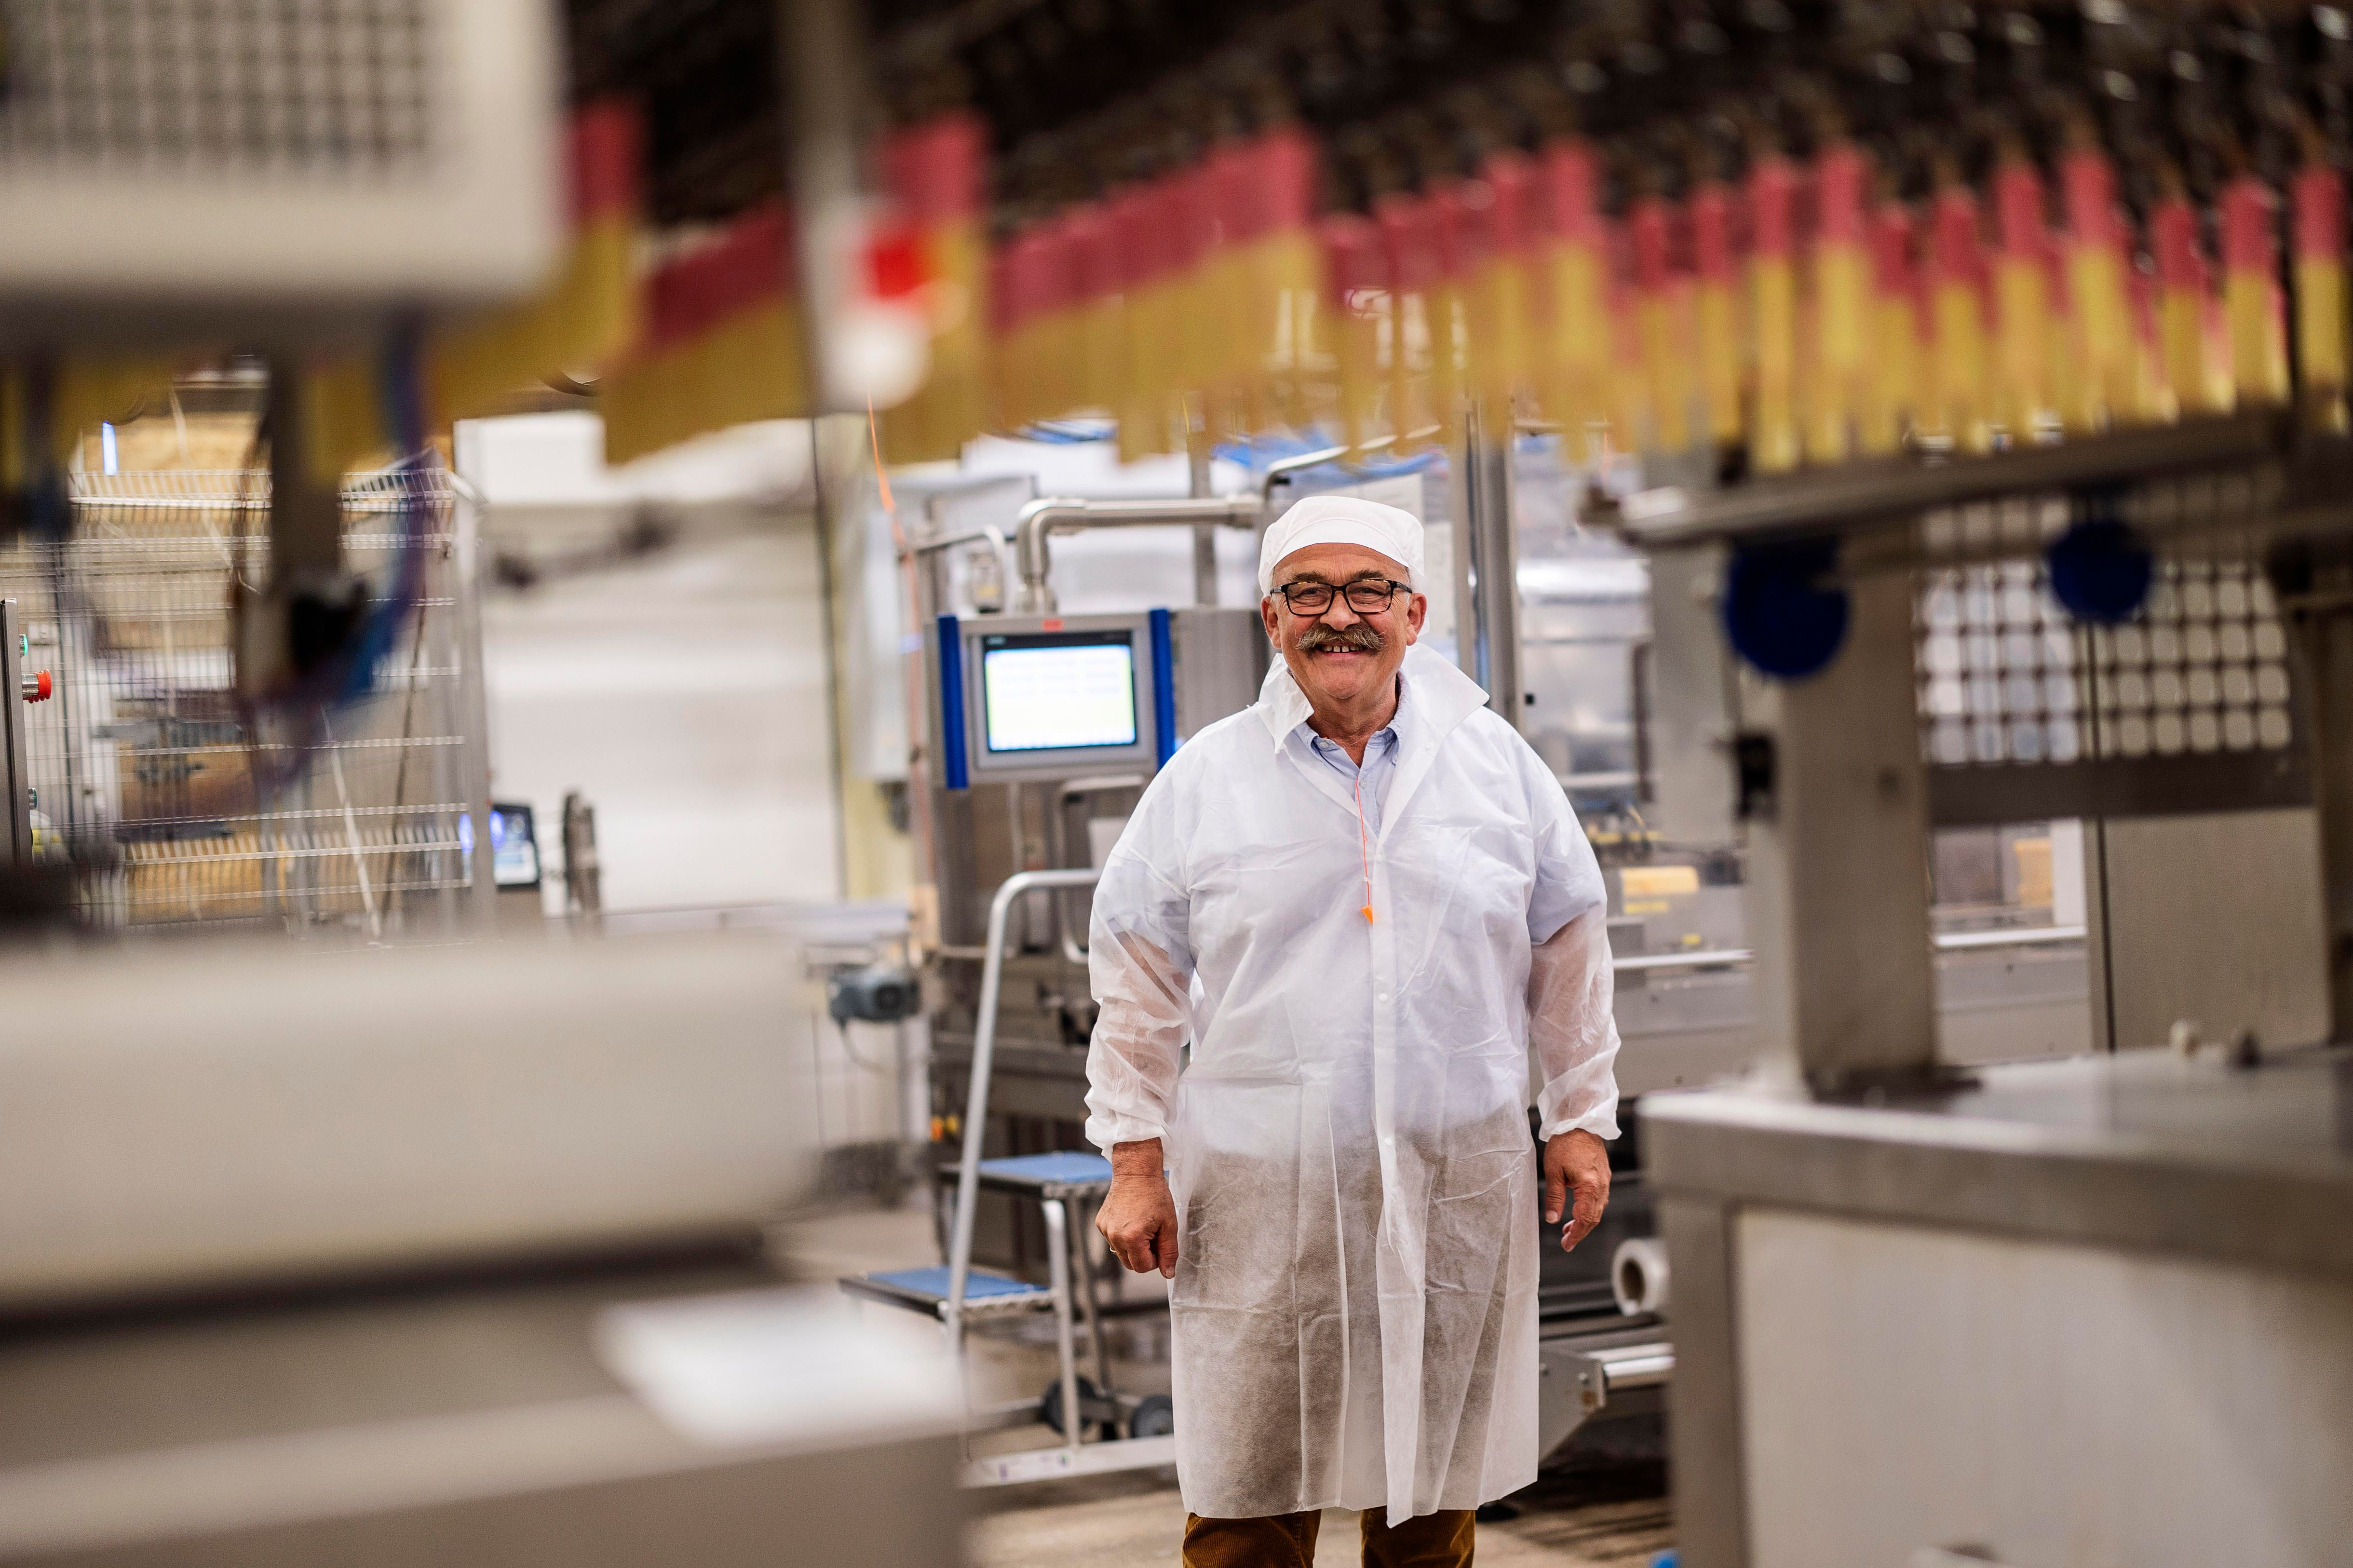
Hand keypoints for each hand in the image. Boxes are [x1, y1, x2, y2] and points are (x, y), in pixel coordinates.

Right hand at [1096, 1138, 1178, 1277]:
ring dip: (1133, 1246)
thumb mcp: (1169, 1225)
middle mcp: (1114, 1236)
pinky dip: (1123, 1236)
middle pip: (1130, 1264)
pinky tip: (1131, 1219)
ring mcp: (1105, 1229)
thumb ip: (1169, 1252)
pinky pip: (1113, 1240)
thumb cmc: (1155, 1195)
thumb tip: (1168, 1273)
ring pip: (1121, 1253)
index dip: (1155, 1260)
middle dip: (1144, 1255)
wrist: (1136, 1172)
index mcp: (1131, 1238)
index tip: (1160, 1243)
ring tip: (1143, 1225)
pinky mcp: (1100, 1222)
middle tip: (1153, 1235)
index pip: (1142, 1268)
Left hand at [1542, 1129, 1611, 1252]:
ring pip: (1598, 1209)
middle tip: (1566, 1241)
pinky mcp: (1604, 1175)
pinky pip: (1599, 1199)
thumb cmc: (1565, 1142)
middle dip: (1581, 1232)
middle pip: (1594, 1217)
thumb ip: (1554, 1197)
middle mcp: (1601, 1185)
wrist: (1579, 1121)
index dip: (1576, 1234)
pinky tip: (1578, 1210)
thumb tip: (1552, 1219)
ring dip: (1585, 1221)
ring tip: (1569, 1229)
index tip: (1566, 1244)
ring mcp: (1605, 1180)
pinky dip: (1590, 1209)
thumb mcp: (1553, 1171)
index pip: (1585, 1219)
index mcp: (1590, 1186)